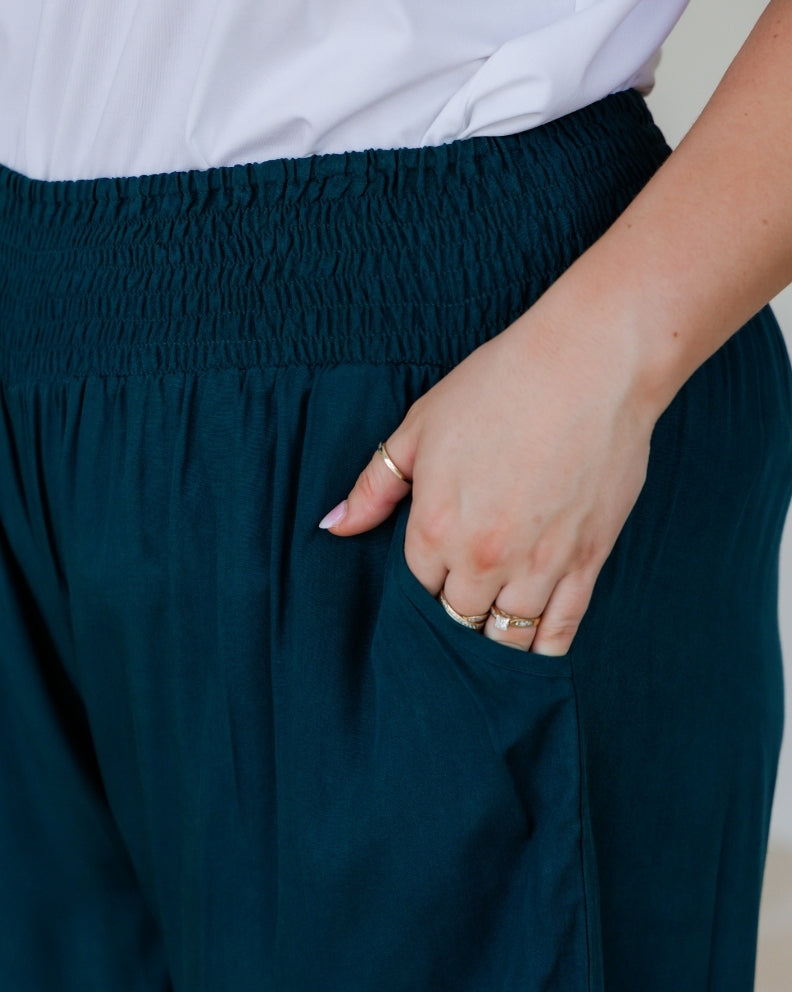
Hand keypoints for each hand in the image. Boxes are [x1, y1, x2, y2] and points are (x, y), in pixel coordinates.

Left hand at [318, 301, 657, 654]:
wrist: (592, 366)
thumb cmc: (499, 386)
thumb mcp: (419, 426)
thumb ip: (374, 486)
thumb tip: (333, 527)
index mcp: (435, 526)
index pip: (416, 588)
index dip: (420, 589)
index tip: (429, 585)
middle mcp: (483, 557)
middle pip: (458, 618)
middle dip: (454, 619)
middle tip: (457, 615)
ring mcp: (538, 565)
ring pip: (507, 636)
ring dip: (493, 643)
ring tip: (488, 645)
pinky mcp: (587, 561)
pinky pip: (561, 628)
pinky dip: (543, 649)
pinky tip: (533, 654)